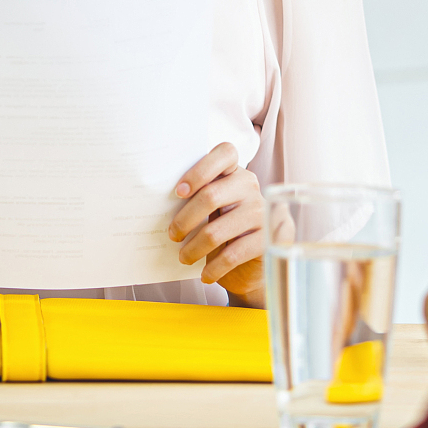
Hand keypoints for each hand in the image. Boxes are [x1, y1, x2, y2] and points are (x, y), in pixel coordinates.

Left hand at [169, 142, 265, 306]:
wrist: (256, 263)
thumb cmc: (226, 230)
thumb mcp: (214, 210)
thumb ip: (199, 198)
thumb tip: (159, 203)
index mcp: (235, 172)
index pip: (224, 153)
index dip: (199, 170)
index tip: (179, 192)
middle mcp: (251, 187)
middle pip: (211, 195)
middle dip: (184, 219)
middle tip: (173, 235)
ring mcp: (262, 212)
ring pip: (217, 230)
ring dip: (193, 248)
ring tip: (184, 257)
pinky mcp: (268, 239)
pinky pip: (233, 254)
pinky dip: (214, 268)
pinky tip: (206, 274)